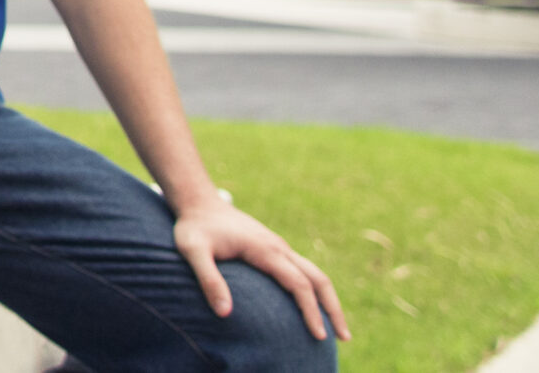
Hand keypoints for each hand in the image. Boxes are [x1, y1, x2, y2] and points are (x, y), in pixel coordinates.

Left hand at [170, 197, 349, 342]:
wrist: (197, 201)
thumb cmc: (193, 227)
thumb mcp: (193, 251)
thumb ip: (208, 280)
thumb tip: (224, 314)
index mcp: (265, 250)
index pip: (298, 284)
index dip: (310, 310)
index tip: (319, 335)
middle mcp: (278, 247)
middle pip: (318, 278)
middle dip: (333, 308)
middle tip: (345, 337)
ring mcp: (278, 247)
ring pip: (314, 273)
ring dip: (328, 299)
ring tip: (337, 328)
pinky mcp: (274, 248)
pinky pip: (302, 270)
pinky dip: (315, 289)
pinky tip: (312, 306)